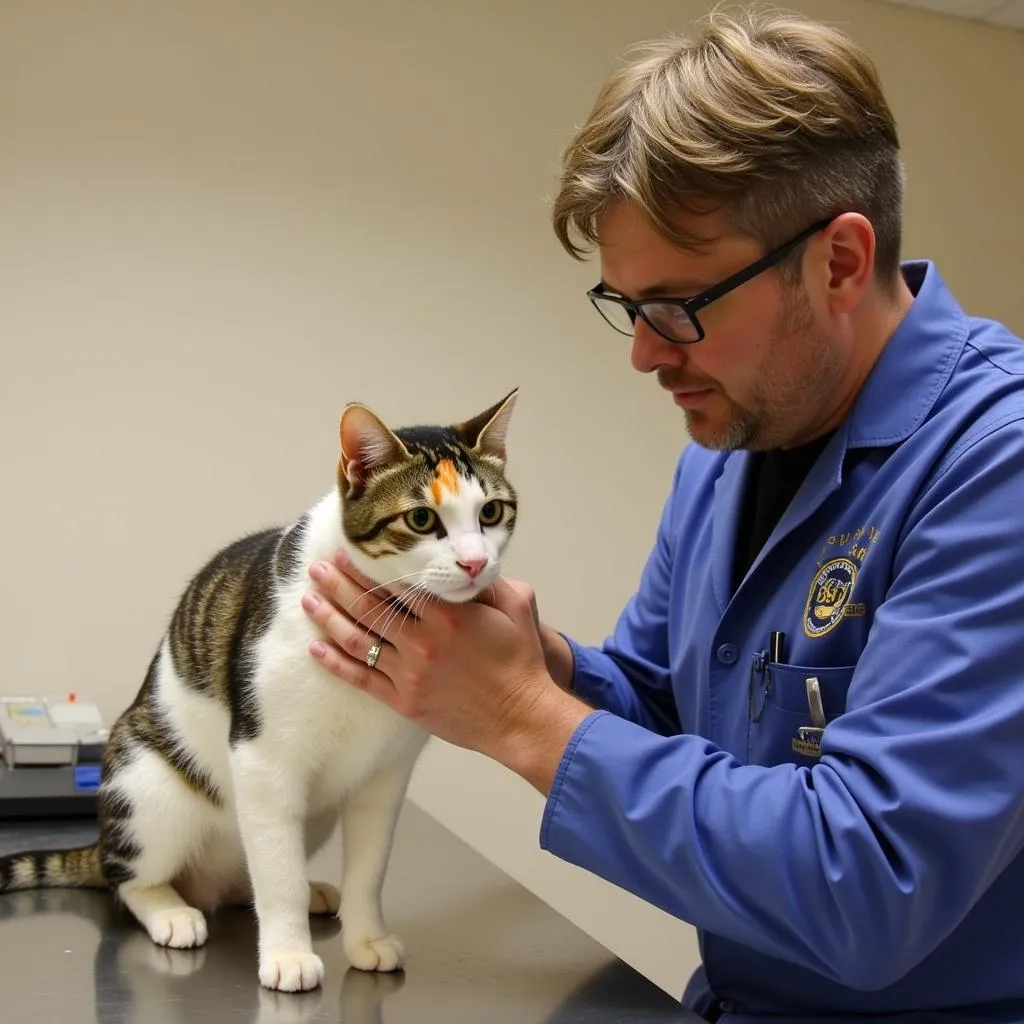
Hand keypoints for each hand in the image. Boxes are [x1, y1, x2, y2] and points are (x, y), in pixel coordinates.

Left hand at [300, 552, 590, 792]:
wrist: (521, 717)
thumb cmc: (522, 661)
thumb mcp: (517, 607)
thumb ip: (487, 581)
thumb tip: (466, 561)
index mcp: (447, 615)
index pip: (395, 584)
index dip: (367, 567)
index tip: (347, 552)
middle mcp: (421, 642)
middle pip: (367, 608)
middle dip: (337, 584)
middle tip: (316, 568)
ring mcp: (408, 673)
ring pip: (356, 640)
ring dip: (329, 617)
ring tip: (308, 600)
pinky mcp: (403, 701)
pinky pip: (360, 678)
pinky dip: (335, 662)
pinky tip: (317, 647)